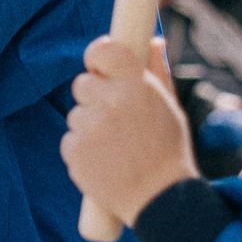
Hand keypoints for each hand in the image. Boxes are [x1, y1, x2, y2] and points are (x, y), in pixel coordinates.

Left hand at [61, 33, 196, 228]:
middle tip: (113, 119)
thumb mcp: (170, 108)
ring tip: (115, 147)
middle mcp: (112, 101)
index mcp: (137, 85)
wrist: (161, 200)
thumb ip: (157, 72)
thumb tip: (154, 40)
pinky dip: (82, 151)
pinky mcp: (76, 151)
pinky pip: (70, 140)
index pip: (103, 50)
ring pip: (76, 114)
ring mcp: (91, 126)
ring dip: (88, 127)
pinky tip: (104, 162)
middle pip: (82, 84)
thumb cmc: (168, 151)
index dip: (96, 55)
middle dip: (93, 98)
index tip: (98, 65)